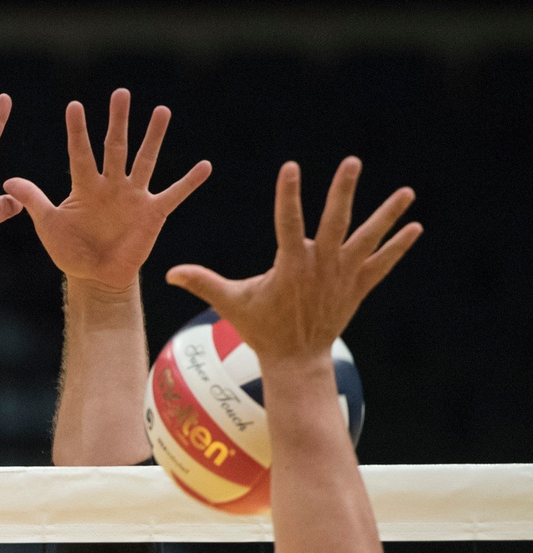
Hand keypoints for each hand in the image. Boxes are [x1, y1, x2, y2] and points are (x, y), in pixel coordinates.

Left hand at [5, 89, 210, 292]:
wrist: (96, 278)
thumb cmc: (71, 252)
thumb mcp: (49, 226)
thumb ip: (34, 201)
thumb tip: (7, 181)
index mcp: (86, 185)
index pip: (80, 153)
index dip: (77, 132)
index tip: (74, 107)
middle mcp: (112, 184)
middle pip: (115, 147)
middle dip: (118, 122)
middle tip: (120, 93)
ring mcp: (134, 196)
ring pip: (144, 161)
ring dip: (153, 137)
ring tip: (161, 111)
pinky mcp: (153, 213)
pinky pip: (173, 194)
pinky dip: (189, 182)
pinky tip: (205, 166)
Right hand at [166, 157, 420, 362]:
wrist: (295, 361)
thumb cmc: (262, 329)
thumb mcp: (231, 304)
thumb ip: (202, 283)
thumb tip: (168, 272)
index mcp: (289, 265)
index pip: (287, 222)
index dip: (288, 194)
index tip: (290, 167)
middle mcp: (320, 266)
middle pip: (334, 222)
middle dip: (343, 192)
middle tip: (351, 162)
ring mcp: (341, 276)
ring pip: (367, 240)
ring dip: (387, 215)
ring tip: (407, 192)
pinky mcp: (357, 287)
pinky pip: (381, 264)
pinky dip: (398, 248)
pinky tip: (414, 228)